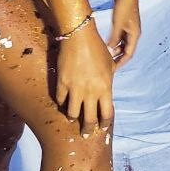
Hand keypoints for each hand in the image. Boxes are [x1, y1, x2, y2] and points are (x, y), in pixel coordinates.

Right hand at [55, 20, 113, 135]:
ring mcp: (75, 88)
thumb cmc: (97, 49)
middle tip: (85, 134)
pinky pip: (60, 99)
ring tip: (71, 119)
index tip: (102, 127)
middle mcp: (90, 92)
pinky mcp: (61, 82)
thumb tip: (106, 92)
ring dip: (72, 117)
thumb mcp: (109, 66)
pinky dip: (61, 103)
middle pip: (89, 119)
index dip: (104, 124)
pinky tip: (62, 103)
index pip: (107, 114)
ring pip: (71, 113)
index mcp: (105, 88)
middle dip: (87, 129)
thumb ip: (107, 81)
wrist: (79, 36)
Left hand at [107, 0, 140, 72]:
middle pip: (126, 50)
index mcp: (135, 35)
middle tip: (108, 65)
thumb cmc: (124, 6)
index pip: (129, 54)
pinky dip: (113, 42)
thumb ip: (114, 38)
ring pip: (122, 43)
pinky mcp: (124, 23)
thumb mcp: (118, 24)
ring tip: (105, 56)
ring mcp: (129, 28)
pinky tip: (106, 44)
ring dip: (115, 50)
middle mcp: (134, 33)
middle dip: (118, 58)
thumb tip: (109, 51)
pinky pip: (119, 37)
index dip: (121, 63)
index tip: (113, 70)